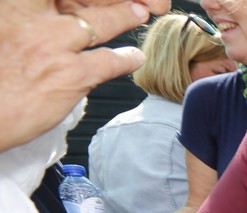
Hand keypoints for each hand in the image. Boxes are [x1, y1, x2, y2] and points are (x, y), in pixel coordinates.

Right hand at [0, 0, 167, 152]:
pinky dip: (126, 59)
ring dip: (123, 16)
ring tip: (137, 13)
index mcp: (13, 6)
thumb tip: (54, 16)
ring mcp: (53, 44)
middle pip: (78, 0)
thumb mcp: (7, 30)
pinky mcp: (72, 74)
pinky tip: (134, 57)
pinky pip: (108, 62)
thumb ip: (27, 19)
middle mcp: (30, 18)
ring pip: (99, 23)